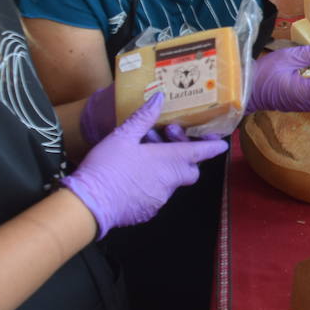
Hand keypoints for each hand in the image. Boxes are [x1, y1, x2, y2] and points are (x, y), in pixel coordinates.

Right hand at [63, 93, 229, 237]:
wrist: (88, 204)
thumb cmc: (106, 167)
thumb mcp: (122, 136)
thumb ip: (144, 117)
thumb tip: (159, 97)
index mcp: (167, 161)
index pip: (199, 153)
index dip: (212, 147)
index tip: (221, 144)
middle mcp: (170, 181)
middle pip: (191, 171)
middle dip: (187, 161)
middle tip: (168, 148)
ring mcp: (160, 199)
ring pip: (173, 184)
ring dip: (166, 173)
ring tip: (143, 161)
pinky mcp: (148, 212)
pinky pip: (157, 197)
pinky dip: (152, 187)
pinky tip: (133, 180)